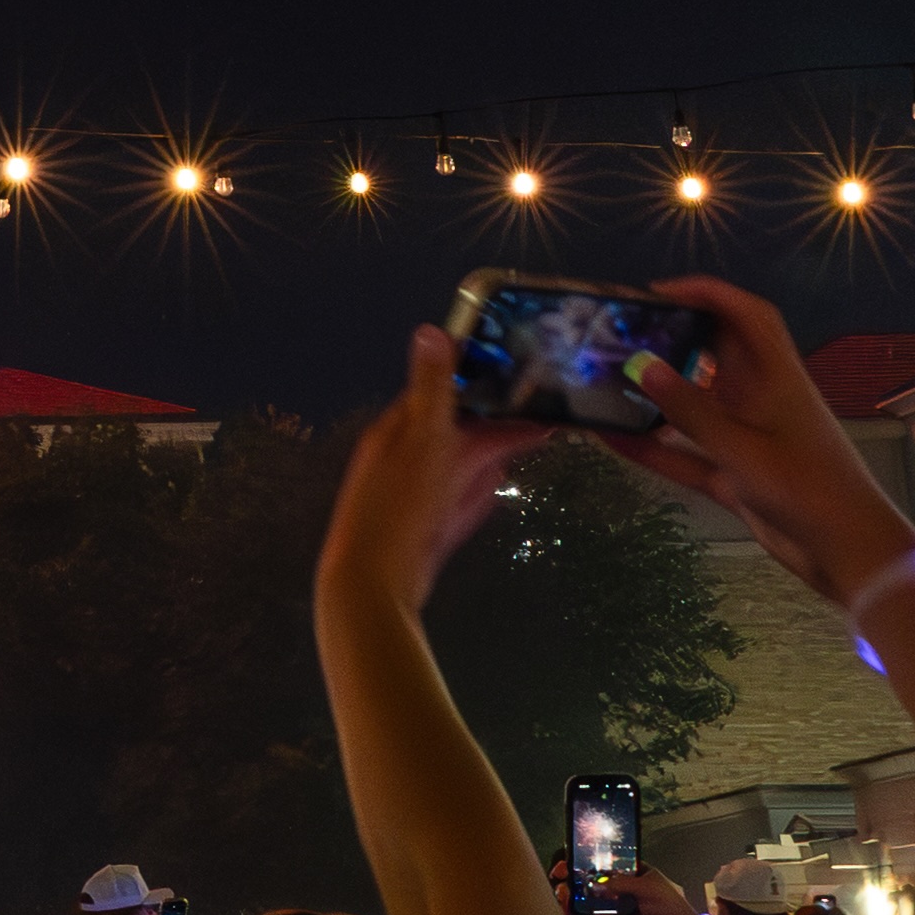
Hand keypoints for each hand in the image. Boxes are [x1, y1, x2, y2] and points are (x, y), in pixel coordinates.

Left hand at [320, 329, 551, 613]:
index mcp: (396, 432)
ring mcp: (409, 498)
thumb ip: (432, 390)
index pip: (441, 397)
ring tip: (524, 442)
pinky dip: (472, 497)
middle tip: (540, 419)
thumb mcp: (423, 440)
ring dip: (486, 458)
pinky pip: (452, 506)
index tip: (519, 380)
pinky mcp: (421, 531)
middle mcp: (399, 461)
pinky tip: (487, 492)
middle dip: (494, 425)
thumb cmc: (398, 507)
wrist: (374, 585)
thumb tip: (429, 330)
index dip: (480, 387)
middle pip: (455, 435)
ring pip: (456, 469)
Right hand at [592, 276, 910, 605]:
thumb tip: (641, 366)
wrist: (847, 552)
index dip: (707, 294)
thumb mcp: (744, 450)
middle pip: (712, 355)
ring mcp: (744, 439)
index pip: (745, 316)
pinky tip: (611, 440)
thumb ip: (691, 411)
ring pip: (692, 406)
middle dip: (671, 340)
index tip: (657, 294)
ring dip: (655, 397)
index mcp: (774, 378)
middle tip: (619, 336)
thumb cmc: (808, 490)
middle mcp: (758, 400)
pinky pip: (684, 453)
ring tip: (604, 382)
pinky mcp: (733, 475)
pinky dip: (652, 447)